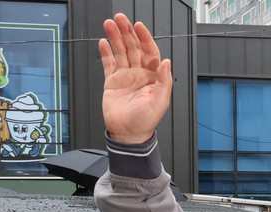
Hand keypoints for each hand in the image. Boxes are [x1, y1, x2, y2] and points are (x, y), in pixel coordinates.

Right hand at [99, 13, 172, 142]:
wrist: (128, 134)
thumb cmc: (145, 121)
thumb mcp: (160, 102)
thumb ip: (164, 82)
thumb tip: (167, 63)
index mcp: (153, 77)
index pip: (150, 52)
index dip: (145, 38)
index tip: (138, 26)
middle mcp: (140, 73)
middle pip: (134, 48)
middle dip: (127, 32)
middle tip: (120, 19)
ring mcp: (126, 76)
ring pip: (121, 52)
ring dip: (115, 38)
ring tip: (109, 24)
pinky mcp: (113, 81)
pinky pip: (109, 63)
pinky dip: (106, 52)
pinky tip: (103, 42)